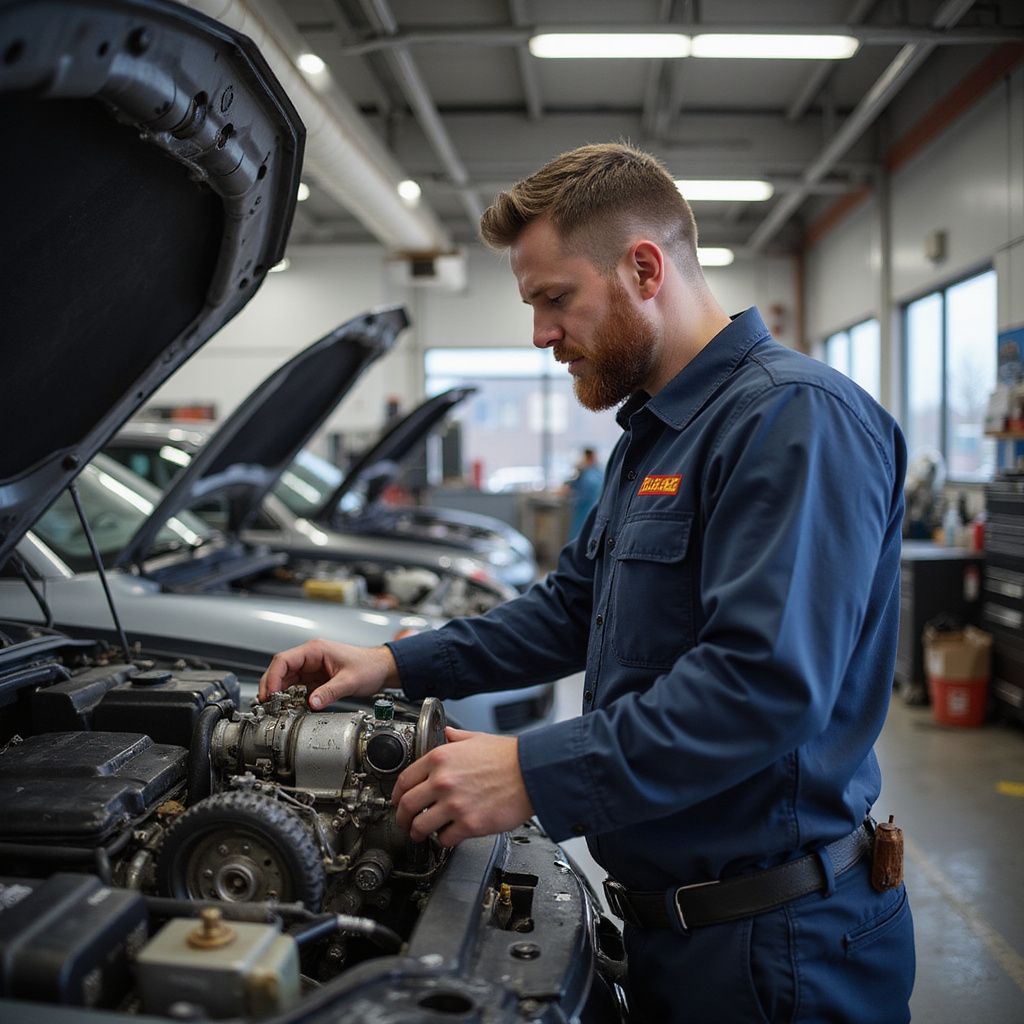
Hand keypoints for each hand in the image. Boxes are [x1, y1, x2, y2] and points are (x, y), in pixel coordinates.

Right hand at [258, 638, 398, 707]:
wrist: (381, 668)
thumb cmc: (369, 666)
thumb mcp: (349, 681)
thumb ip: (330, 692)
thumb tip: (312, 703)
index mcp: (315, 650)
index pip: (283, 660)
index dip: (273, 677)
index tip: (270, 694)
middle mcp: (310, 658)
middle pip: (280, 670)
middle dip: (271, 687)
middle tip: (267, 704)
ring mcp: (311, 669)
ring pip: (286, 680)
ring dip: (279, 694)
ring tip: (275, 709)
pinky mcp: (315, 679)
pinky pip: (296, 688)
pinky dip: (290, 698)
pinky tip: (289, 708)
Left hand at [392, 726, 534, 846]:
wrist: (532, 772)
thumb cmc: (509, 757)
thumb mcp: (477, 738)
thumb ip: (455, 738)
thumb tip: (446, 734)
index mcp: (440, 758)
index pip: (404, 780)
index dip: (396, 793)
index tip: (397, 800)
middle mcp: (442, 781)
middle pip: (406, 805)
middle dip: (401, 817)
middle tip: (403, 822)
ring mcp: (454, 804)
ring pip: (420, 826)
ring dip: (417, 833)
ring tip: (420, 834)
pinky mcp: (468, 824)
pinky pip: (444, 839)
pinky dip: (443, 840)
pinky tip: (447, 835)